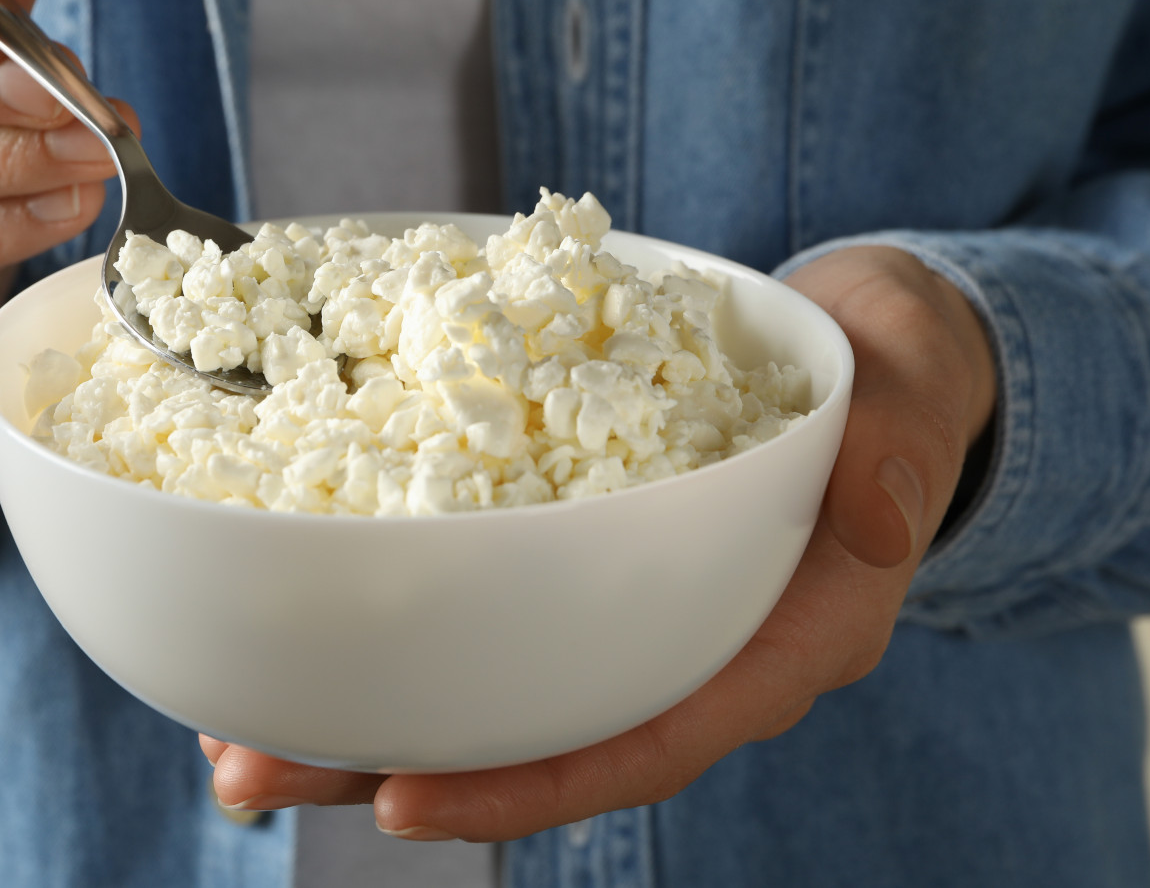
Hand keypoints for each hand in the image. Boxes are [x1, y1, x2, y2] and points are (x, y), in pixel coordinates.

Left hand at [201, 245, 996, 841]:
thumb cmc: (889, 375)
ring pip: (496, 692)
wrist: (860, 350)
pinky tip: (301, 626)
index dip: (530, 784)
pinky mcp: (586, 558)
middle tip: (257, 773)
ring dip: (365, 717)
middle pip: (539, 739)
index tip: (401, 798)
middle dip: (396, 768)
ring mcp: (632, 609)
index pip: (651, 739)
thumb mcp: (911, 394)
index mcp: (776, 641)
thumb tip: (883, 520)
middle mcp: (691, 647)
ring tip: (238, 734)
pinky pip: (489, 615)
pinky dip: (398, 630)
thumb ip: (896, 457)